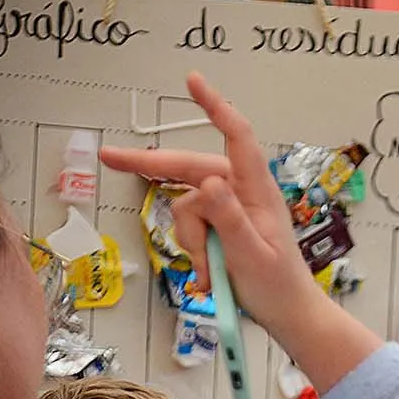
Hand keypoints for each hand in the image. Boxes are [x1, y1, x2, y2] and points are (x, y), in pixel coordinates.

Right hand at [98, 75, 323, 330]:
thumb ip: (230, 219)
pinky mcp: (220, 229)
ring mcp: (229, 212)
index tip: (193, 81)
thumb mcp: (252, 256)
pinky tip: (208, 276)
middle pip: (189, 169)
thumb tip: (209, 183)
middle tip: (109, 158)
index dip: (215, 107)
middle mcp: (241, 194)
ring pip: (184, 207)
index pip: (237, 138)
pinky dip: (192, 253)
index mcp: (257, 191)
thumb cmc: (278, 287)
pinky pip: (189, 229)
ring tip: (210, 271)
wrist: (289, 317)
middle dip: (152, 169)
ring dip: (189, 242)